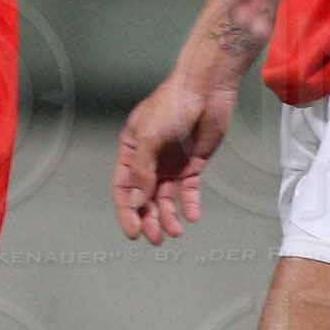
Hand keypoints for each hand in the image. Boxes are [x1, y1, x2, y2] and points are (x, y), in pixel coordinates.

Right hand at [112, 75, 236, 241]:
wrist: (206, 90)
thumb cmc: (172, 105)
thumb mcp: (149, 137)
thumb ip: (143, 171)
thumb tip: (138, 201)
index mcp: (132, 152)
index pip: (124, 188)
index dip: (127, 211)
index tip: (134, 232)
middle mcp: (150, 161)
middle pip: (145, 198)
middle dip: (149, 219)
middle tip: (156, 239)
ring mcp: (171, 164)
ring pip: (166, 198)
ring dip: (168, 217)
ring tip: (176, 232)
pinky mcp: (193, 164)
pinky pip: (189, 190)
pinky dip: (190, 205)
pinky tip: (192, 216)